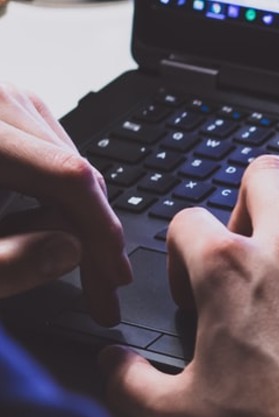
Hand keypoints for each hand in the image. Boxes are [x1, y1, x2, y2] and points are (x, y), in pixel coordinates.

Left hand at [0, 82, 130, 324]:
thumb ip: (4, 261)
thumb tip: (70, 252)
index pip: (68, 177)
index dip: (101, 233)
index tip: (113, 278)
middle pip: (74, 171)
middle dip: (93, 235)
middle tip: (101, 290)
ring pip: (68, 166)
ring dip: (76, 220)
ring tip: (71, 268)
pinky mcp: (0, 110)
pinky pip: (49, 158)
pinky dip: (56, 199)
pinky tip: (48, 233)